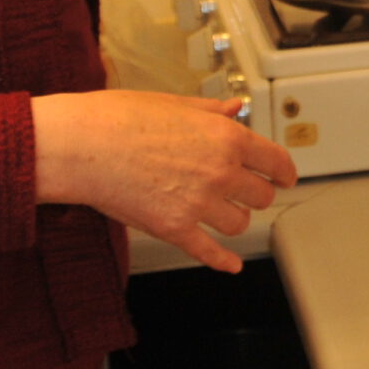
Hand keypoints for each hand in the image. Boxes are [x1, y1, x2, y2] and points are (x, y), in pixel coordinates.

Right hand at [30, 90, 299, 272]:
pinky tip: (231, 265)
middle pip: (260, 196)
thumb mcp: (175, 103)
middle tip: (247, 193)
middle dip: (255, 195)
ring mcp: (199, 202)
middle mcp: (220, 171)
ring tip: (223, 213)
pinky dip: (223, 261)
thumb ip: (212, 112)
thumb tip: (235, 109)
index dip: (284, 172)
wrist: (83, 145)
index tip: (285, 178)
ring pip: (239, 224)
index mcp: (225, 136)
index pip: (274, 161)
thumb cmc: (120, 118)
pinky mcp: (174, 229)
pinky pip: (209, 251)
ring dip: (234, 220)